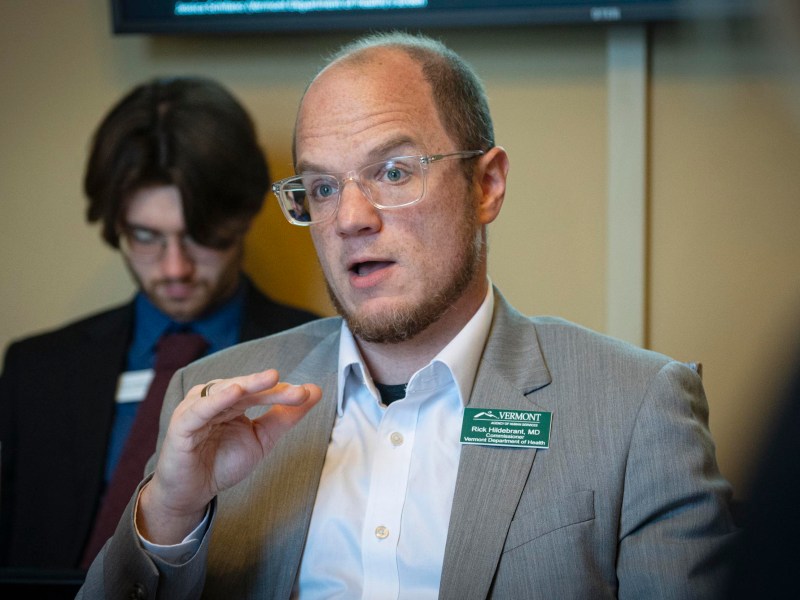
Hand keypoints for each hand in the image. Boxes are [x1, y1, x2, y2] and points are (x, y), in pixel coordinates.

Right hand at [137, 369, 321, 543]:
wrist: (192, 493)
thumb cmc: (222, 462)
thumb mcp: (261, 439)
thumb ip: (285, 416)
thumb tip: (314, 391)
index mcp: (232, 399)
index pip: (261, 392)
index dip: (283, 393)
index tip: (308, 394)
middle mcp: (214, 398)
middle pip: (246, 389)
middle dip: (272, 388)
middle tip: (297, 389)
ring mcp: (197, 409)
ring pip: (226, 392)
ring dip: (249, 385)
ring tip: (271, 379)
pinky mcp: (182, 425)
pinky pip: (200, 410)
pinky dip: (217, 400)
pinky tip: (234, 392)